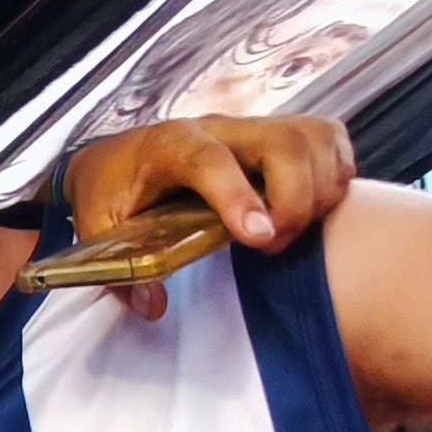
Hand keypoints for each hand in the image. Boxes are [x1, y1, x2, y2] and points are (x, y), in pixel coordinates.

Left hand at [62, 115, 356, 318]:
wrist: (115, 157)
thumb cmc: (109, 191)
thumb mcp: (96, 230)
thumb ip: (121, 271)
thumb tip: (152, 305)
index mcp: (168, 146)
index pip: (210, 160)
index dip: (239, 197)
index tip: (259, 239)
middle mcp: (218, 127)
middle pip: (284, 142)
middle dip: (295, 203)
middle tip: (270, 246)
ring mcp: (252, 127)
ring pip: (313, 138)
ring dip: (319, 192)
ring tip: (289, 231)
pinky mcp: (278, 131)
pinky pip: (328, 139)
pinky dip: (335, 174)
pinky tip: (312, 205)